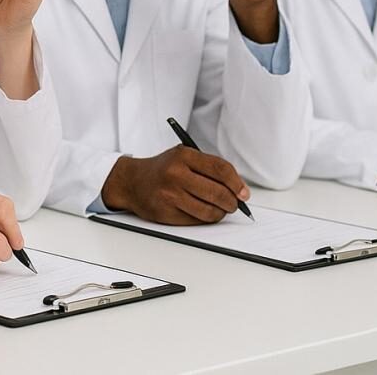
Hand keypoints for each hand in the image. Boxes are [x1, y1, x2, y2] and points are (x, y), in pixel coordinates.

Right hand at [100, 147, 249, 224]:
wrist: (132, 182)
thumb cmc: (163, 169)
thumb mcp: (183, 157)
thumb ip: (209, 168)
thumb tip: (239, 190)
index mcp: (183, 156)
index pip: (220, 169)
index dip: (237, 183)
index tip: (244, 193)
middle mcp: (176, 174)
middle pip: (218, 193)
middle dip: (232, 202)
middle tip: (234, 204)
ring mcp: (170, 194)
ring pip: (209, 211)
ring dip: (220, 213)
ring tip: (219, 209)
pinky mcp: (166, 212)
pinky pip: (196, 221)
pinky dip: (204, 219)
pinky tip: (202, 212)